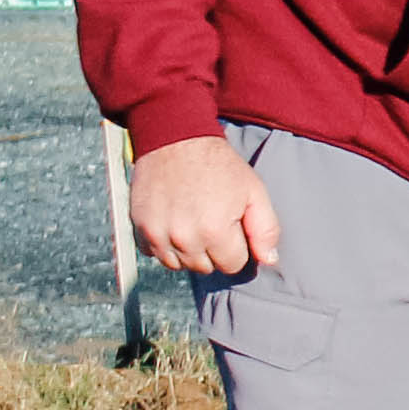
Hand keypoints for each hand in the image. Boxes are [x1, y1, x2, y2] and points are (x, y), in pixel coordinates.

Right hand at [128, 135, 278, 275]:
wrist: (175, 141)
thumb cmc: (219, 166)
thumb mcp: (254, 192)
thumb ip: (265, 230)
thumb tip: (269, 260)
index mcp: (215, 232)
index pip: (232, 265)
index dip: (237, 247)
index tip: (232, 226)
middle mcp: (184, 238)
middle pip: (205, 267)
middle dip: (213, 250)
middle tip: (213, 221)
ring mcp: (158, 234)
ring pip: (178, 265)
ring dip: (189, 251)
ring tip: (194, 222)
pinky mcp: (139, 228)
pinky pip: (154, 253)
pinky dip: (165, 244)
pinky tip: (174, 222)